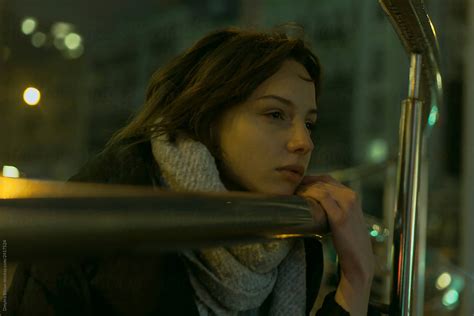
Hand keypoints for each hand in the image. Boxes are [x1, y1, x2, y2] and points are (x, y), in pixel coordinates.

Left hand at [296, 175, 374, 314]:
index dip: (310, 179)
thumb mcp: (342, 218)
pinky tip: (300, 201)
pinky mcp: (340, 217)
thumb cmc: (348, 242)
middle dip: (305, 182)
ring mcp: (347, 205)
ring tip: (292, 194)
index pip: (327, 179)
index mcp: (352, 195)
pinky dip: (309, 196)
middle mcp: (351, 196)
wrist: (359, 260)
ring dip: (304, 188)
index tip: (296, 185)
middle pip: (323, 181)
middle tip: (290, 189)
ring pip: (321, 187)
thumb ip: (332, 207)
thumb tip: (312, 202)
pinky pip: (322, 198)